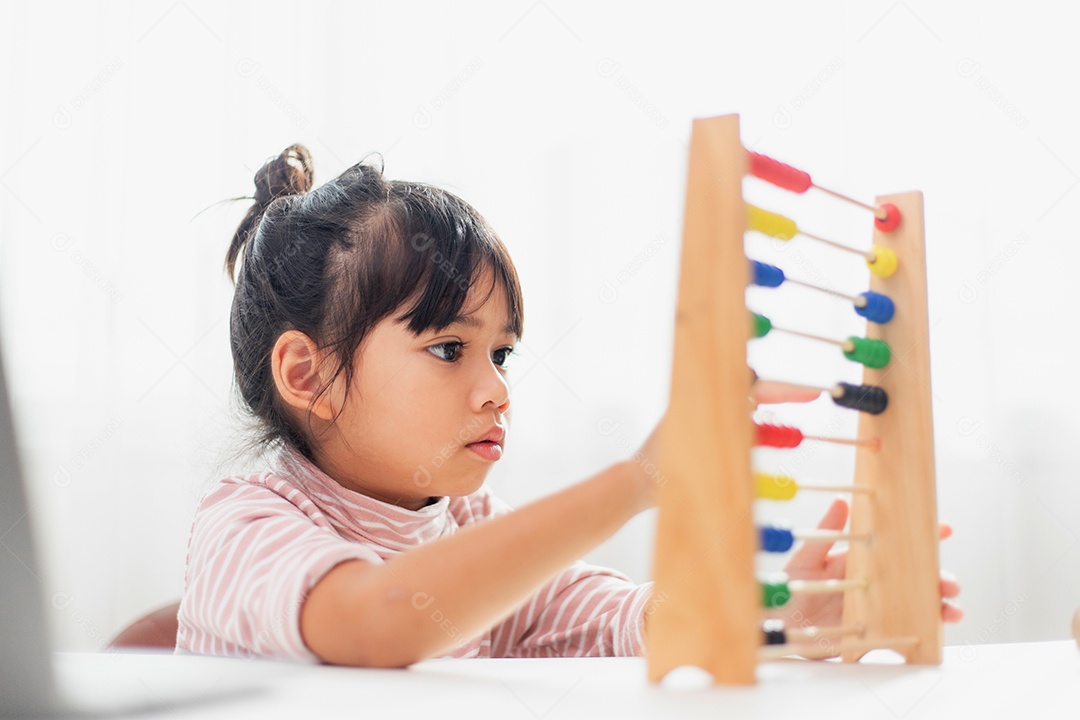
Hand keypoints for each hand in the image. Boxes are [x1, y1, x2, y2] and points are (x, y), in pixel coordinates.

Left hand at [781, 497, 962, 631]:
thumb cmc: (791, 588)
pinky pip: (903, 635)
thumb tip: (842, 502)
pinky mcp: (873, 634)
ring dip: (939, 607)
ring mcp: (877, 609)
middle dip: (940, 578)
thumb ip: (826, 534)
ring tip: (951, 610)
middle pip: (916, 579)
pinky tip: (933, 633)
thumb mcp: (807, 559)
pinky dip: (921, 634)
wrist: (780, 626)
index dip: (924, 538)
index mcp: (862, 560)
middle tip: (950, 582)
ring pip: (917, 606)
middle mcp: (875, 584)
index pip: (897, 545)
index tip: (944, 529)